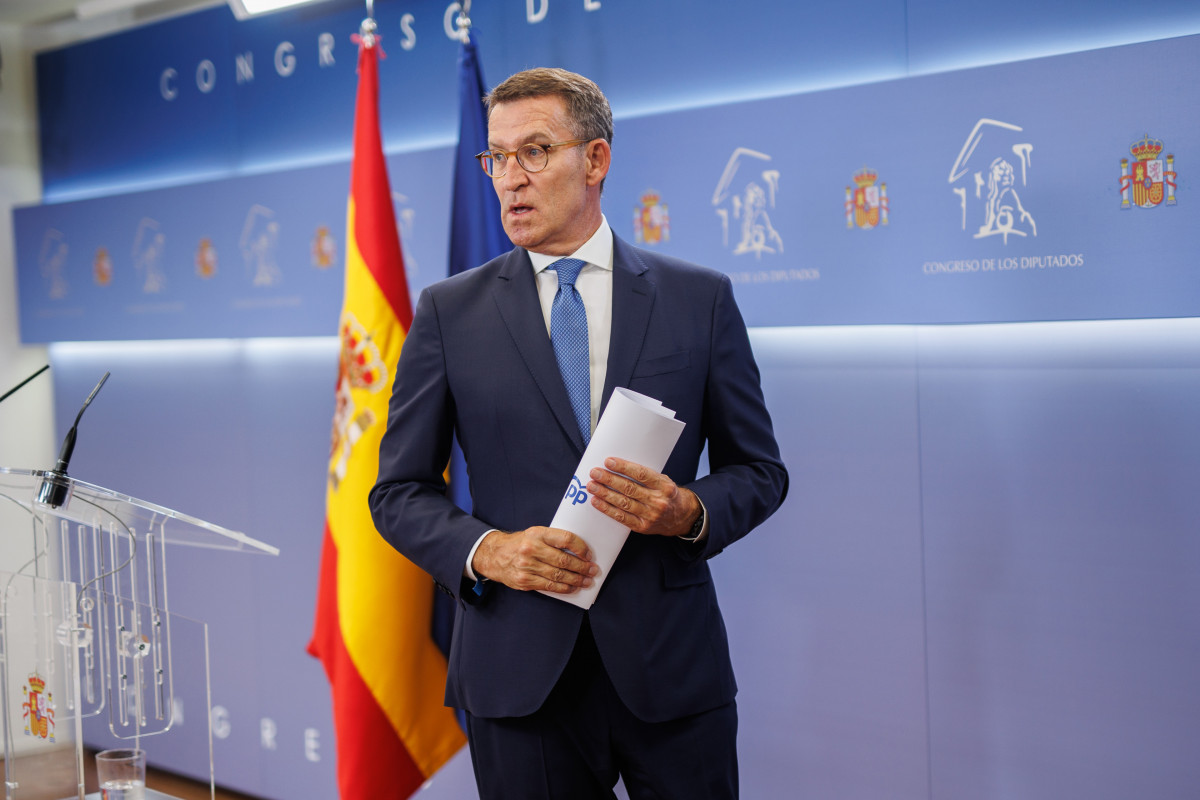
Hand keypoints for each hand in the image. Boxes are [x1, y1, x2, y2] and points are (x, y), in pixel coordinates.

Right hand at [472, 527, 597, 593]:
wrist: (494, 555)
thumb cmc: (520, 543)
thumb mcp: (535, 534)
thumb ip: (553, 540)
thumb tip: (579, 551)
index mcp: (537, 534)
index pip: (565, 538)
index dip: (580, 547)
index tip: (589, 554)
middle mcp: (532, 549)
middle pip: (563, 560)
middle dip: (582, 567)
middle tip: (593, 570)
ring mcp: (527, 566)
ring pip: (558, 575)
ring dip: (576, 580)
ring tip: (587, 581)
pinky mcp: (524, 581)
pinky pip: (549, 586)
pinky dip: (563, 588)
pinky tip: (572, 587)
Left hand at [588, 457, 700, 536]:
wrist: (681, 517)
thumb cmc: (667, 495)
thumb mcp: (663, 481)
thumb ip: (645, 475)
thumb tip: (618, 466)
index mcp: (664, 485)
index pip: (641, 474)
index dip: (624, 467)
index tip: (609, 461)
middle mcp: (658, 501)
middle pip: (629, 488)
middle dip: (609, 480)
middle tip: (595, 473)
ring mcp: (650, 515)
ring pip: (623, 503)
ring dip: (605, 494)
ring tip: (592, 486)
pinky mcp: (642, 527)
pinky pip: (622, 518)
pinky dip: (607, 509)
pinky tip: (597, 502)